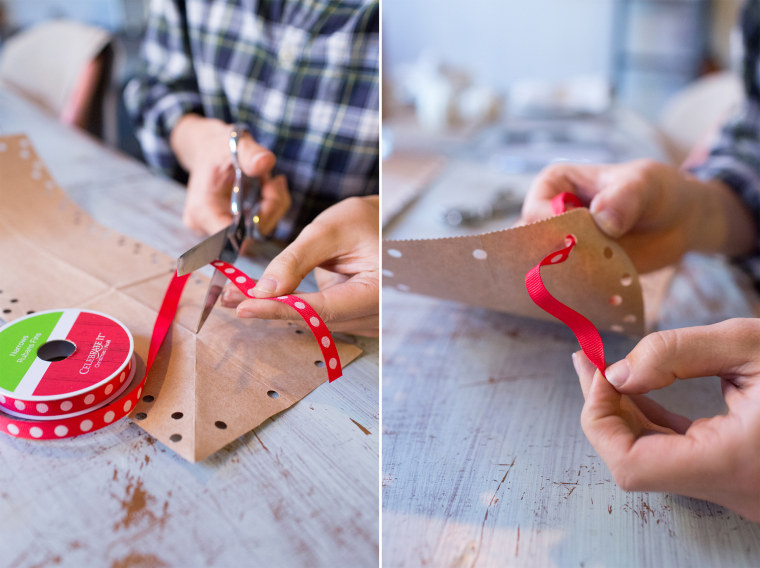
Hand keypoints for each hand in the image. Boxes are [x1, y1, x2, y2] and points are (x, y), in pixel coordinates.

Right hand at [169, 114, 290, 234]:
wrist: (207, 150)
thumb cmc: (216, 147)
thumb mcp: (232, 143)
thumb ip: (249, 153)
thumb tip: (266, 162)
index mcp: (202, 211)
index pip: (234, 234)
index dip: (260, 218)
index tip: (269, 186)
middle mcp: (207, 226)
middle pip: (251, 234)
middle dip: (270, 206)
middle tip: (271, 179)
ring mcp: (220, 229)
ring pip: (260, 230)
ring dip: (273, 205)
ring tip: (268, 178)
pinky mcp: (233, 228)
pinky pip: (261, 226)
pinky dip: (271, 207)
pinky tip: (268, 186)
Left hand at [221, 196, 378, 336]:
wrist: (382, 225)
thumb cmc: (363, 222)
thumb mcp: (327, 231)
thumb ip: (295, 261)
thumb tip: (264, 290)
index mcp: (380, 292)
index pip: (324, 309)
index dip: (282, 309)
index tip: (245, 306)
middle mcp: (377, 315)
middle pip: (317, 320)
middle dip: (272, 309)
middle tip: (230, 297)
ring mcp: (367, 321)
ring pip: (315, 322)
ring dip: (277, 309)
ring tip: (237, 295)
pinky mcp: (353, 320)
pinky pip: (318, 318)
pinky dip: (291, 308)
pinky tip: (262, 298)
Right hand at [521, 160, 754, 272]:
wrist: (680, 221)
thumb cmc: (657, 191)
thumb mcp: (644, 185)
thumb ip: (624, 198)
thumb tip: (602, 220)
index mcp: (554, 185)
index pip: (535, 213)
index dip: (554, 230)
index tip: (582, 241)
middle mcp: (550, 216)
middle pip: (533, 245)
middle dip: (552, 260)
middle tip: (579, 272)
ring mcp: (562, 245)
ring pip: (545, 269)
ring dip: (564, 281)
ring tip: (590, 287)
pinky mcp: (576, 269)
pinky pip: (566, 285)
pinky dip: (579, 294)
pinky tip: (598, 298)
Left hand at [572, 319, 759, 521]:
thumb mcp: (753, 346)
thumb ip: (677, 353)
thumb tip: (617, 372)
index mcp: (731, 465)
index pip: (629, 465)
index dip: (600, 418)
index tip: (599, 370)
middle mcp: (730, 489)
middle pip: (634, 460)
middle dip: (603, 407)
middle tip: (585, 360)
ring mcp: (734, 488)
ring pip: (655, 457)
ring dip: (625, 411)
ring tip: (601, 368)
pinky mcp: (737, 475)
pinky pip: (680, 452)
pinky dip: (654, 420)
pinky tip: (638, 387)